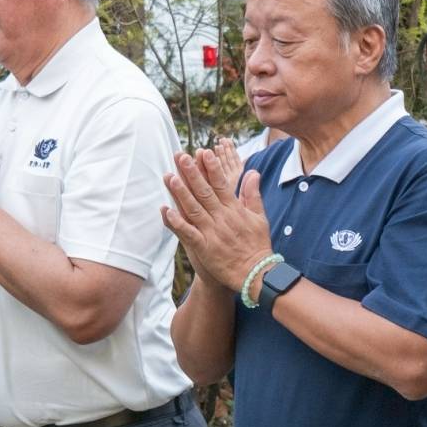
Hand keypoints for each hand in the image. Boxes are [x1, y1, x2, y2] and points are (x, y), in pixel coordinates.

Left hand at [162, 148, 275, 292]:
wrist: (256, 274)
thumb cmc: (257, 245)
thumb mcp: (260, 217)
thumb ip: (253, 194)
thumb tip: (252, 172)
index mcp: (234, 210)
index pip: (221, 184)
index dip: (211, 168)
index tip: (203, 152)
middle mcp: (222, 218)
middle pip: (204, 192)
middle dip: (192, 173)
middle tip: (180, 157)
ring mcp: (212, 232)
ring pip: (194, 209)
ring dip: (181, 193)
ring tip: (169, 176)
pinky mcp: (205, 247)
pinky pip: (189, 233)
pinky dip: (177, 223)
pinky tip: (166, 211)